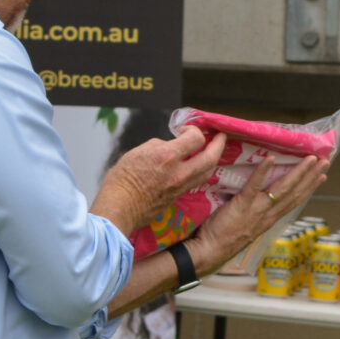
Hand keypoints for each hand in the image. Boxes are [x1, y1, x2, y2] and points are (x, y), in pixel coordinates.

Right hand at [93, 130, 225, 228]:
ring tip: (213, 152)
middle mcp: (179, 173)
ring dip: (212, 160)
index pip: (195, 139)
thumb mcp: (139, 152)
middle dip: (218, 145)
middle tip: (220, 137)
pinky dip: (199, 172)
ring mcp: (180, 187)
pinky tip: (197, 168)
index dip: (194, 130)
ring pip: (206, 173)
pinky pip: (195, 183)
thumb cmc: (122, 178)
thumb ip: (160, 146)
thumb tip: (170, 146)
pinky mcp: (177, 198)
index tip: (186, 130)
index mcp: (167, 156)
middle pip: (210, 158)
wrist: (119, 207)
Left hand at [186, 153, 330, 276]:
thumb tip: (258, 200)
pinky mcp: (242, 205)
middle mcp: (267, 215)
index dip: (309, 188)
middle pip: (294, 194)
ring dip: (298, 172)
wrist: (209, 253)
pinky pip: (254, 186)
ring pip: (283, 189)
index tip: (321, 176)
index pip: (294, 201)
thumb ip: (253, 215)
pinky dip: (263, 171)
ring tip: (310, 158)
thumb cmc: (220, 241)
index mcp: (268, 220)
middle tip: (325, 161)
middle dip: (311, 177)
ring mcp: (256, 210)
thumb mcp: (245, 229)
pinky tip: (271, 157)